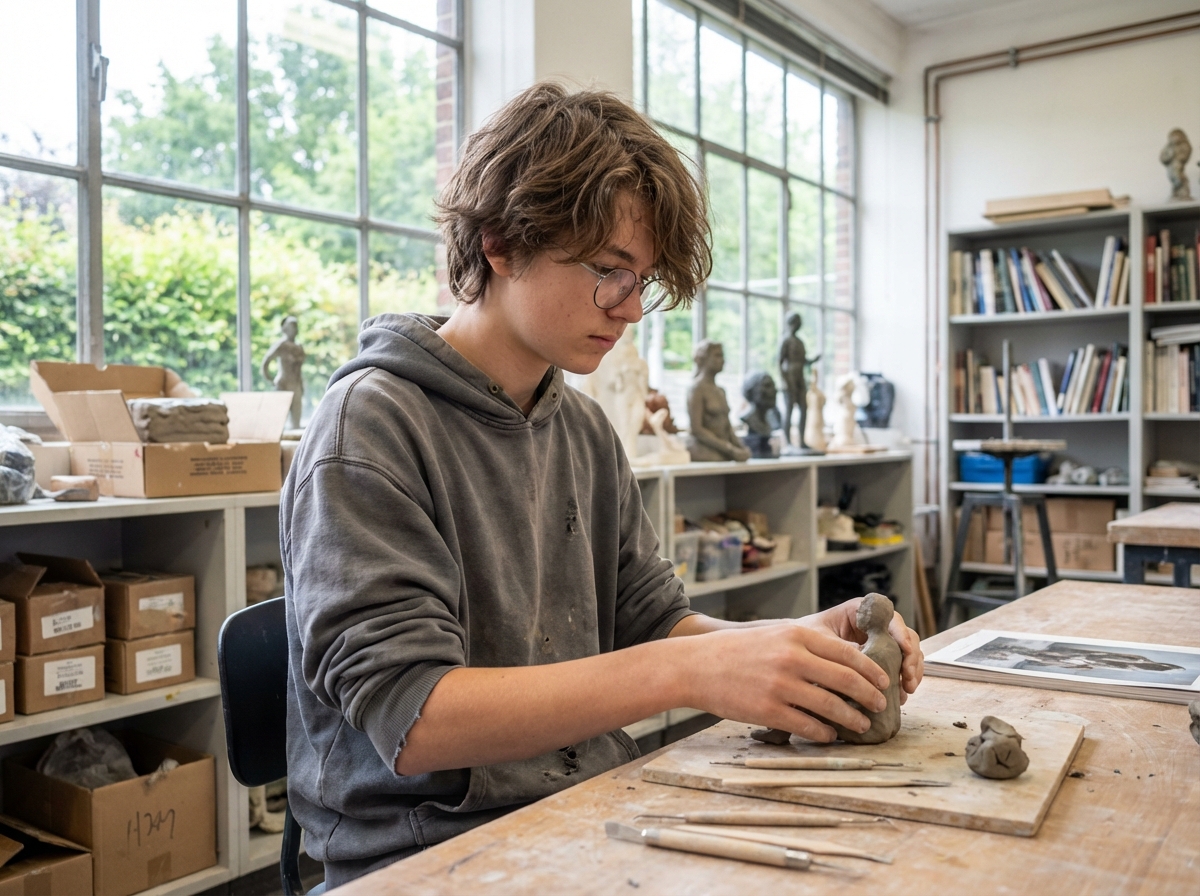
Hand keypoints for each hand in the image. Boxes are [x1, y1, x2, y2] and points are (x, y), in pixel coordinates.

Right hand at [679, 623, 890, 742]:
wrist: (696, 666)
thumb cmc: (736, 651)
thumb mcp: (774, 635)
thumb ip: (807, 645)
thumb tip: (847, 661)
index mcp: (796, 636)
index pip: (848, 653)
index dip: (871, 670)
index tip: (882, 681)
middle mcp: (791, 658)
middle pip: (847, 680)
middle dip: (870, 696)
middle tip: (879, 705)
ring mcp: (780, 686)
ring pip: (832, 706)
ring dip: (852, 719)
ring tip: (861, 725)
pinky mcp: (768, 710)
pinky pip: (808, 726)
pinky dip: (825, 733)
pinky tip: (830, 735)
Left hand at [796, 598, 923, 702]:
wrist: (795, 650)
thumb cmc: (803, 637)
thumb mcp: (819, 639)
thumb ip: (841, 647)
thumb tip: (865, 659)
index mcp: (861, 610)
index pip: (888, 616)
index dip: (900, 632)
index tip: (906, 649)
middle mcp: (874, 625)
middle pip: (904, 635)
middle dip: (911, 657)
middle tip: (908, 676)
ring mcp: (880, 643)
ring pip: (906, 653)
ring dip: (911, 671)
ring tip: (907, 690)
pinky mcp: (880, 660)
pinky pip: (899, 668)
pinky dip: (903, 681)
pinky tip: (901, 696)